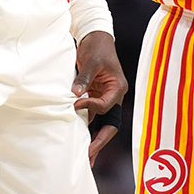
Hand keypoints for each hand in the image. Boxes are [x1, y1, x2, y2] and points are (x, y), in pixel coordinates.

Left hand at [72, 30, 127, 165]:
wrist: (95, 36)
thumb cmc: (97, 46)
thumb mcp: (91, 61)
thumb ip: (84, 79)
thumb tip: (75, 96)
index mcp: (118, 87)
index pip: (106, 105)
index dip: (91, 107)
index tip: (75, 105)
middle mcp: (114, 95)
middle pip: (109, 123)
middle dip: (99, 141)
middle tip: (88, 156)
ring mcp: (104, 97)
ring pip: (100, 123)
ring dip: (92, 138)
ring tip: (84, 157)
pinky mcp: (95, 96)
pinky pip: (91, 115)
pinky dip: (85, 126)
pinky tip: (78, 139)